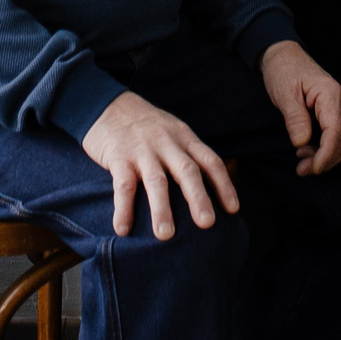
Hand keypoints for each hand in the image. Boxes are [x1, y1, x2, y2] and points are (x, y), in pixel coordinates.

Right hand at [80, 91, 239, 238]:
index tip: (233, 210)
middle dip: (198, 198)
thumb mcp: (172, 131)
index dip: (223, 185)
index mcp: (184, 137)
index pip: (210, 161)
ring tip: (165, 235)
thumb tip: (209, 190)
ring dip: (161, 208)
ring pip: (156, 180)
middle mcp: (166, 143)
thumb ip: (187, 154)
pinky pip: (122, 185)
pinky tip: (123, 229)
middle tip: (207, 224)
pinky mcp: (118, 157)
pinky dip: (123, 208)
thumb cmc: (145, 125)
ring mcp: (142, 150)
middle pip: (187, 171)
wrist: (107, 104)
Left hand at [259, 40, 340, 175]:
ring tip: (302, 161)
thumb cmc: (283, 70)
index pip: (335, 131)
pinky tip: (305, 151)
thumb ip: (295, 118)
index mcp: (329, 94)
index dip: (326, 154)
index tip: (312, 167)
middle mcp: (339, 101)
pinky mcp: (331, 112)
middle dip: (325, 159)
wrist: (283, 56)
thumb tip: (302, 143)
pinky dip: (323, 148)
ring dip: (324, 156)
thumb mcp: (284, 94)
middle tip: (302, 169)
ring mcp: (337, 107)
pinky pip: (334, 135)